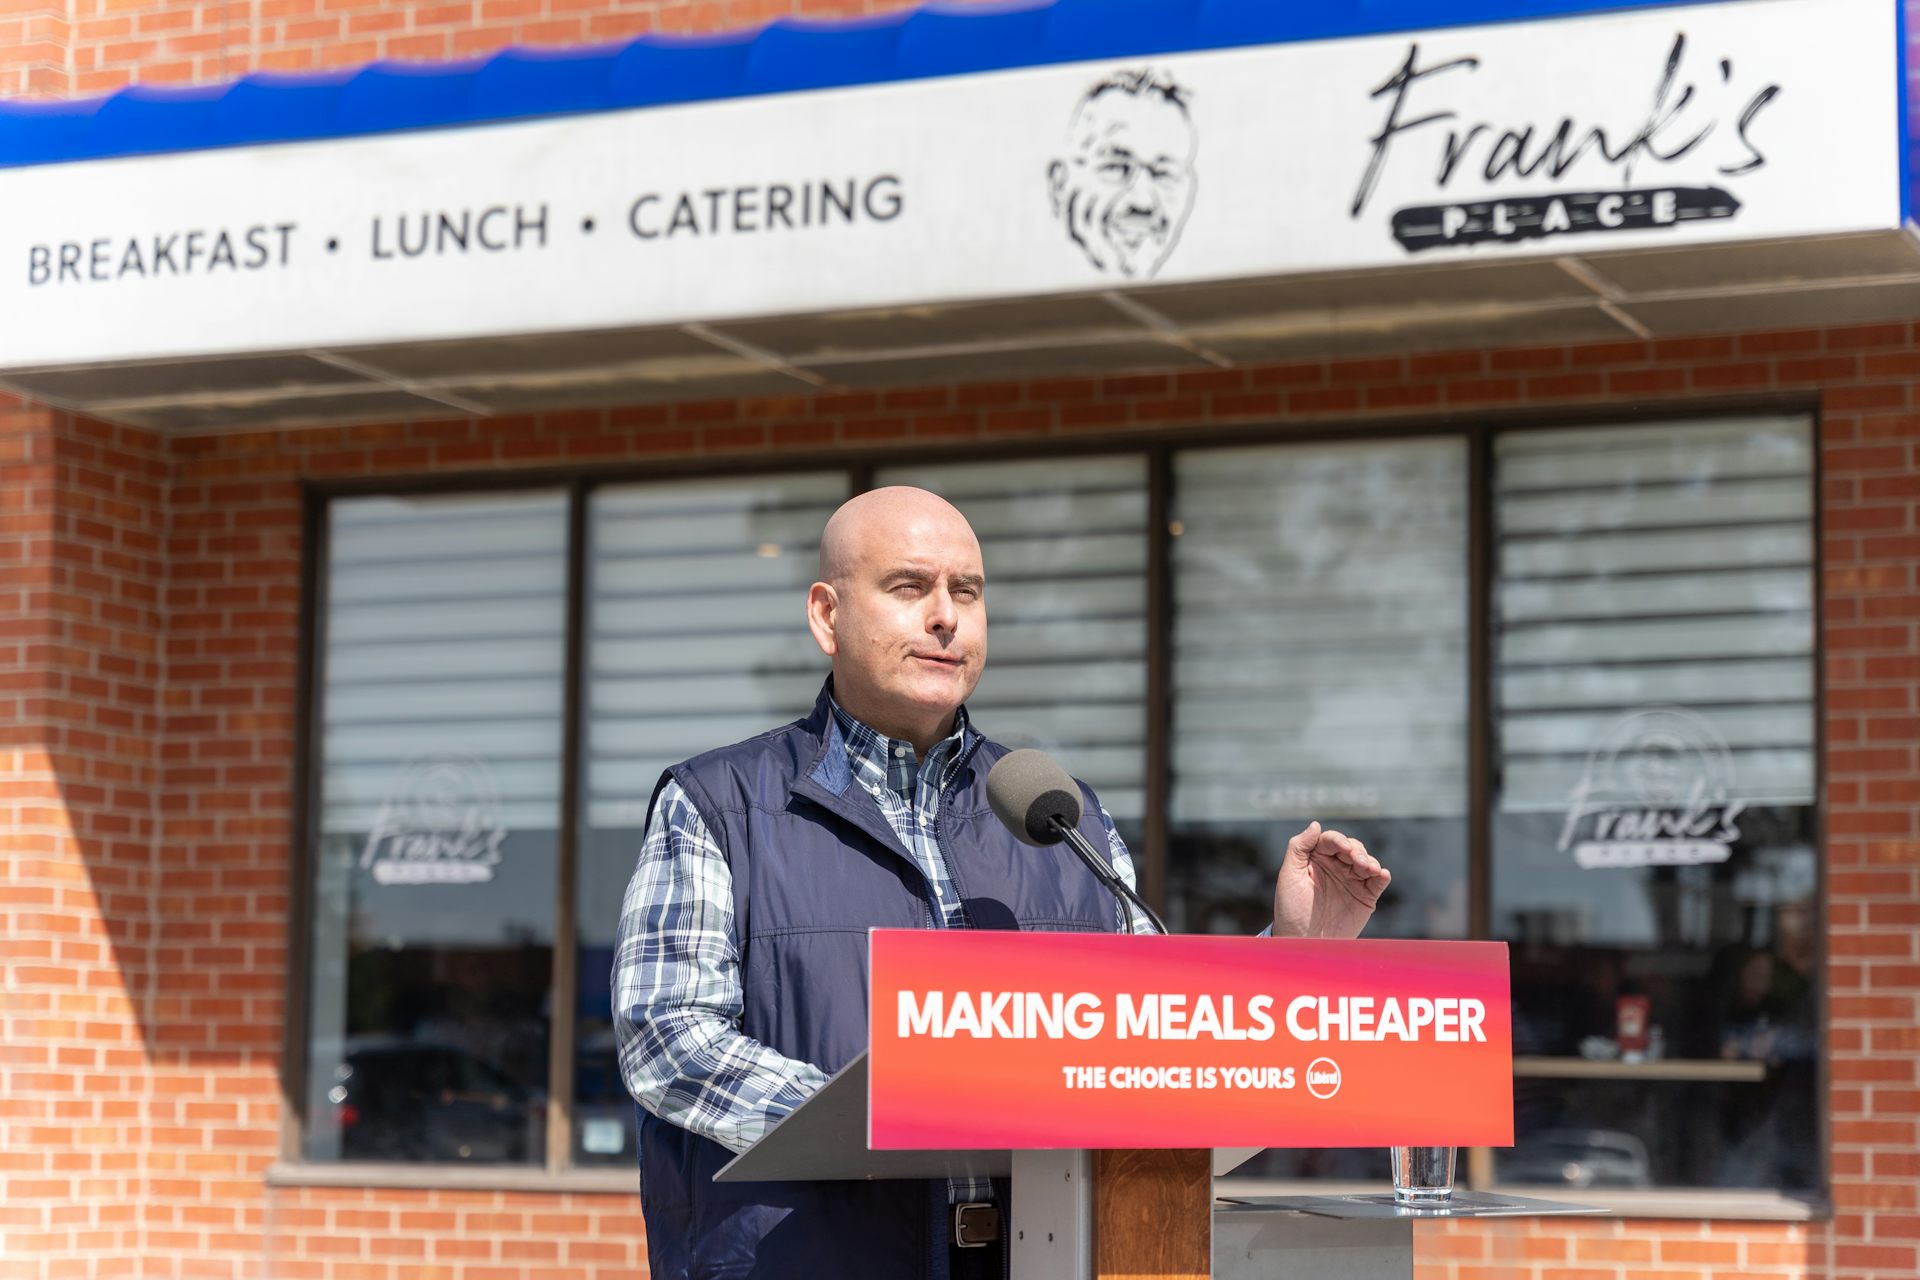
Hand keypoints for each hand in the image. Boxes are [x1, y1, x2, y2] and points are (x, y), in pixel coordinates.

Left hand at [1272, 821, 1389, 939]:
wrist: (1303, 940)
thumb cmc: (1291, 908)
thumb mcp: (1289, 875)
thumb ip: (1298, 847)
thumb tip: (1315, 824)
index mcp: (1316, 858)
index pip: (1330, 840)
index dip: (1337, 840)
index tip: (1342, 847)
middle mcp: (1336, 866)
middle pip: (1352, 848)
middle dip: (1356, 850)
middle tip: (1356, 860)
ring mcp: (1352, 881)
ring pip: (1367, 861)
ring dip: (1369, 860)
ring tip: (1368, 868)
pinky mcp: (1365, 896)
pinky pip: (1377, 882)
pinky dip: (1382, 875)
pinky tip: (1381, 874)